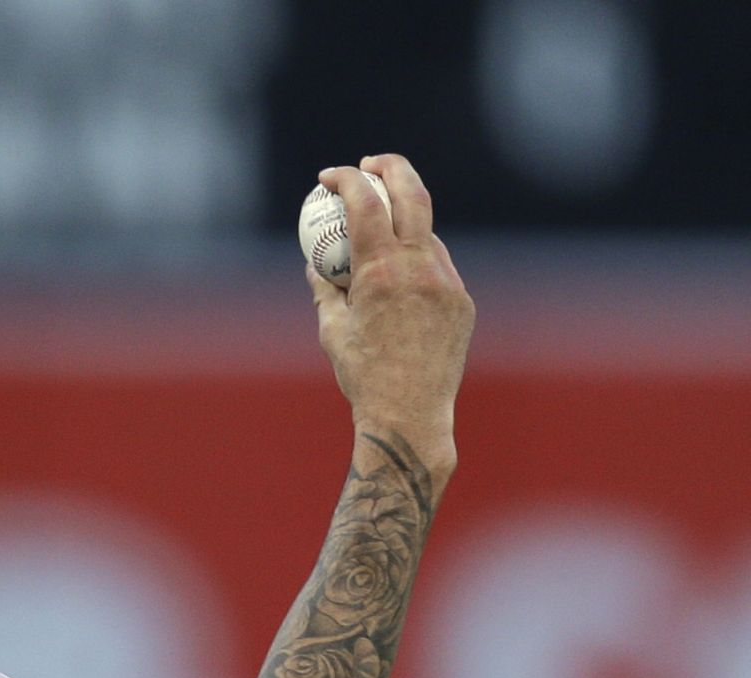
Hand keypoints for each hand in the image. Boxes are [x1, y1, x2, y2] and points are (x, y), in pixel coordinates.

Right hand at [309, 153, 474, 467]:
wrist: (410, 412)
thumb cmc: (361, 376)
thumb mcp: (331, 330)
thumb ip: (324, 289)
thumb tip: (317, 264)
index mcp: (379, 272)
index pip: (365, 202)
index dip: (346, 179)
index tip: (330, 176)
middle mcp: (418, 268)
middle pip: (411, 194)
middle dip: (389, 168)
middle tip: (370, 165)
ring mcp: (446, 282)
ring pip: (427, 233)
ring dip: (403, 222)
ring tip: (380, 233)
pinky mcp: (462, 301)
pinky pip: (439, 267)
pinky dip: (418, 261)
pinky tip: (400, 283)